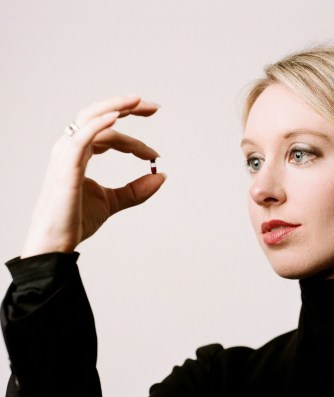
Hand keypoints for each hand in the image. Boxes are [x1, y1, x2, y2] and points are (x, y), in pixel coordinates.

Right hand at [21, 95, 165, 257]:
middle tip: (154, 107)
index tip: (155, 155)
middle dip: (127, 107)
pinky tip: (118, 117)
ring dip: (116, 107)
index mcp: (79, 154)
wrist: (57, 242)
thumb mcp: (113, 201)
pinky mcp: (66, 167)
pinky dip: (100, 124)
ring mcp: (66, 155)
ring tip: (140, 102)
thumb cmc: (76, 220)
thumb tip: (161, 176)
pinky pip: (82, 137)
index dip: (134, 140)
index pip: (109, 135)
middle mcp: (71, 148)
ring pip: (91, 119)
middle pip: (99, 116)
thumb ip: (136, 190)